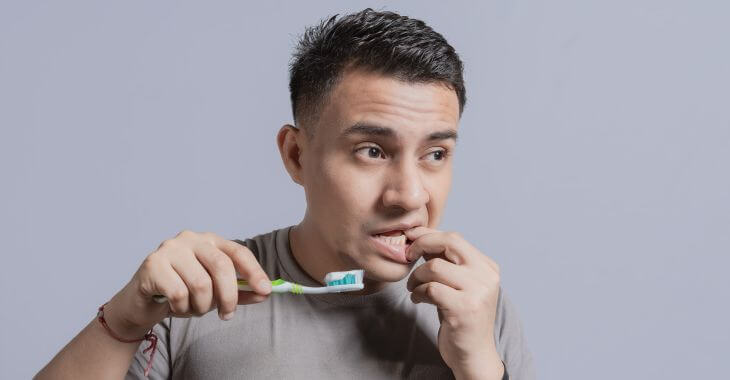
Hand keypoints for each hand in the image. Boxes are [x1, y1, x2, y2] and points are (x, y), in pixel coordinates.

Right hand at [106, 230, 271, 335]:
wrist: (141, 302)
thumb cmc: (180, 292)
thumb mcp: (214, 293)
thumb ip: (239, 292)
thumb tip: (265, 293)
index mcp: (209, 241)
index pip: (238, 252)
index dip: (254, 271)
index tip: (266, 291)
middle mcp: (190, 239)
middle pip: (221, 266)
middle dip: (228, 296)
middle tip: (227, 315)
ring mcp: (170, 249)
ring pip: (200, 284)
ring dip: (201, 306)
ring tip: (193, 310)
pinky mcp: (152, 264)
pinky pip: (179, 293)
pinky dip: (182, 308)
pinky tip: (175, 307)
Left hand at [405, 227, 503, 378]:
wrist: (473, 355)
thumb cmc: (461, 318)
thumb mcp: (458, 285)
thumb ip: (446, 262)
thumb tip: (420, 237)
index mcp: (487, 267)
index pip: (455, 238)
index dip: (428, 235)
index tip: (410, 239)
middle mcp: (487, 276)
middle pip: (449, 242)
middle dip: (421, 244)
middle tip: (407, 255)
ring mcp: (477, 292)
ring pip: (434, 267)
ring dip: (416, 277)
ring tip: (413, 288)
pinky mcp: (464, 309)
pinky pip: (430, 289)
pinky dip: (418, 292)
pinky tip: (418, 299)